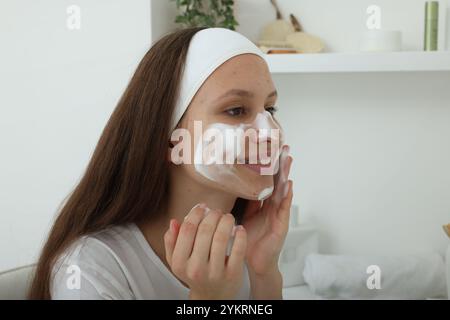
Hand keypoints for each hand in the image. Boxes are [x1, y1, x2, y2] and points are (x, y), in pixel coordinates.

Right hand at [163, 204, 246, 299]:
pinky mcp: (232, 274)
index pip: (187, 230)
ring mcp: (214, 272)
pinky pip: (238, 249)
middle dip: (213, 215)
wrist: (212, 296)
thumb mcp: (177, 260)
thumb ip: (172, 241)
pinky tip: (239, 229)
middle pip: (205, 231)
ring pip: (221, 237)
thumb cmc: (195, 272)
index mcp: (180, 262)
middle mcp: (195, 268)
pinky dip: (240, 235)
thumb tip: (174, 221)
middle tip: (217, 211)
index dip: (195, 213)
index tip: (202, 206)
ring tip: (228, 217)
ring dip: (226, 221)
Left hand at [242, 145, 292, 275]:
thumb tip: (236, 186)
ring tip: (289, 159)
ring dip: (286, 175)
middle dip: (281, 165)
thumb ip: (246, 203)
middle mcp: (273, 207)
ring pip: (283, 191)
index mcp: (264, 205)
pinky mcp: (282, 224)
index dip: (270, 166)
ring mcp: (279, 215)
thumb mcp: (245, 217)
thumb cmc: (249, 241)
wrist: (253, 262)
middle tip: (284, 147)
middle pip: (278, 182)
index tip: (271, 149)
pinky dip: (287, 196)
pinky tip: (289, 184)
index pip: (268, 181)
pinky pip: (284, 208)